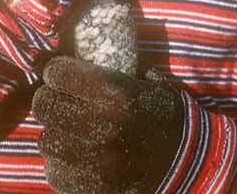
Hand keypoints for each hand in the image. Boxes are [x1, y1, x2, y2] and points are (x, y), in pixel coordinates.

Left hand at [32, 57, 182, 193]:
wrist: (191, 164)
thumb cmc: (167, 116)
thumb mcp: (148, 83)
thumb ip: (117, 71)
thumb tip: (88, 56)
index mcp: (113, 92)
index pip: (58, 73)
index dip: (56, 72)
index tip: (60, 75)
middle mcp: (100, 123)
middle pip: (45, 105)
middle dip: (49, 100)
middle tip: (58, 101)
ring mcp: (95, 159)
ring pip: (46, 140)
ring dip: (55, 133)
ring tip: (67, 131)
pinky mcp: (95, 188)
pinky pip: (56, 172)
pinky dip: (60, 164)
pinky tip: (74, 157)